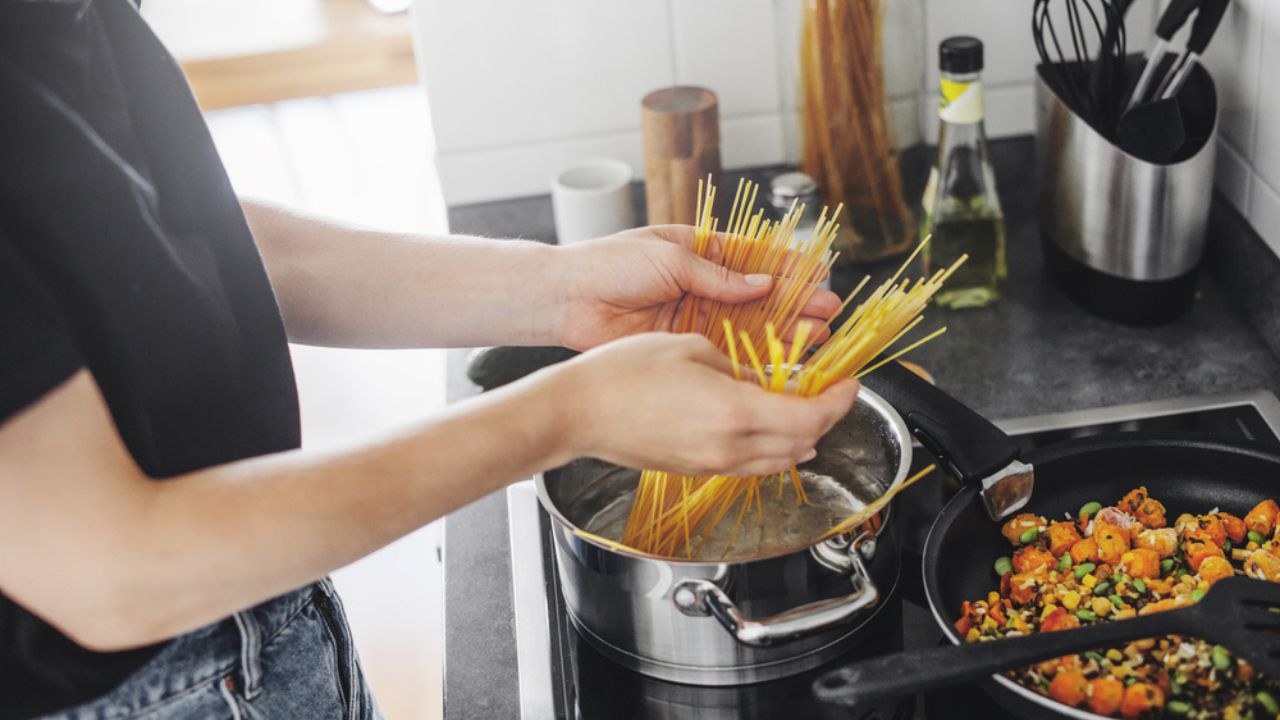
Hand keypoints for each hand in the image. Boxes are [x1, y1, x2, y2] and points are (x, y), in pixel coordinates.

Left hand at [554, 225, 840, 350]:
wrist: (567, 298)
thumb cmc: (610, 264)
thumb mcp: (670, 259)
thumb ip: (718, 275)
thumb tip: (763, 284)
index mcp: (701, 252)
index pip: (756, 258)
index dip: (789, 269)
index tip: (821, 277)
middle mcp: (703, 285)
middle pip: (760, 296)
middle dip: (796, 305)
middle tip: (829, 315)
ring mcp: (695, 316)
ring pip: (750, 326)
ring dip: (784, 332)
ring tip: (817, 339)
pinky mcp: (684, 344)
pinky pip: (726, 351)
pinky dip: (755, 356)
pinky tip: (782, 361)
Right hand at [555, 333, 859, 475]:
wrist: (580, 411)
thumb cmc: (625, 373)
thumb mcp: (694, 350)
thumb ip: (739, 369)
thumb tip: (762, 381)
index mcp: (736, 411)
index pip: (811, 417)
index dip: (839, 402)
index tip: (850, 384)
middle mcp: (730, 447)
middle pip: (802, 444)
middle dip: (825, 419)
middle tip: (831, 394)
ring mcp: (712, 464)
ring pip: (777, 461)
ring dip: (799, 438)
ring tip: (803, 410)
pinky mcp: (695, 470)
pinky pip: (749, 465)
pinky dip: (769, 448)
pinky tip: (764, 427)